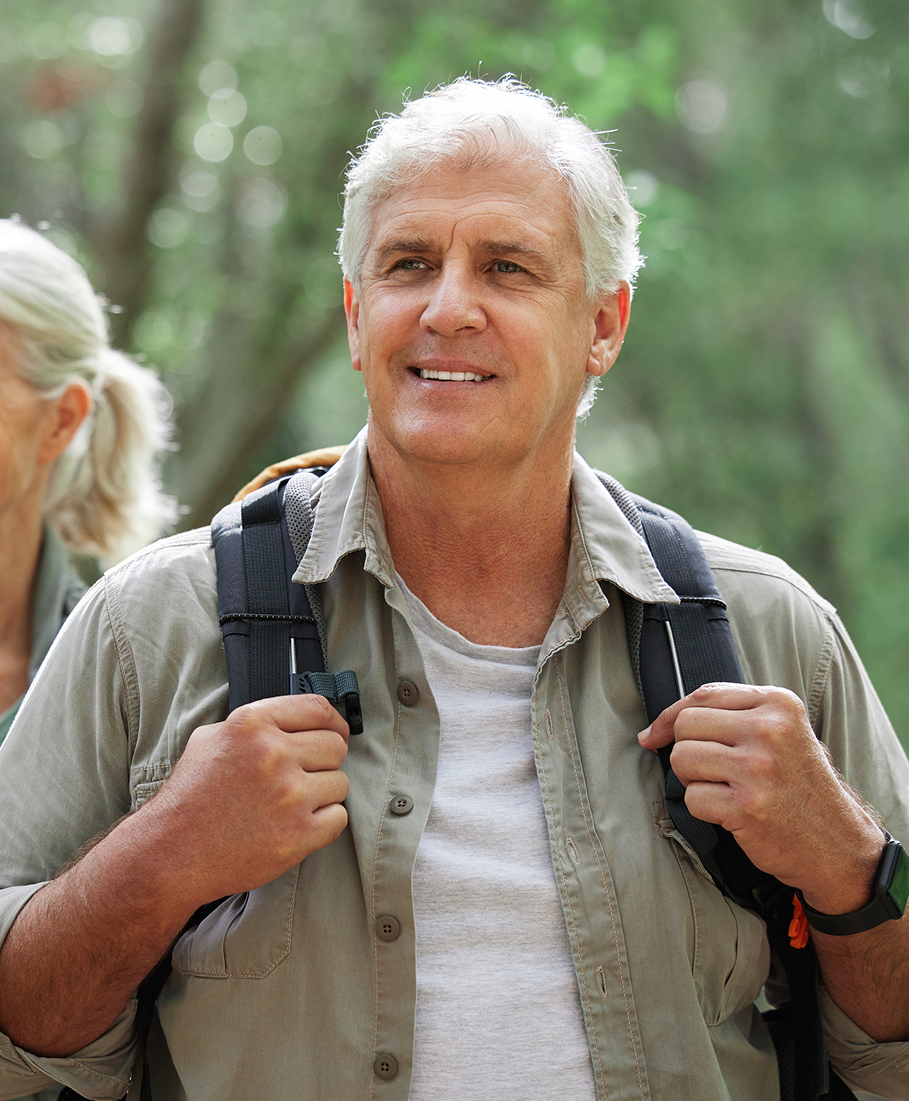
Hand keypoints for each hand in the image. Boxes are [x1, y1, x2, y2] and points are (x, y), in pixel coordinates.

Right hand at [142, 693, 350, 907]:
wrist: (170, 853)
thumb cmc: (189, 797)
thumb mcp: (211, 739)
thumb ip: (255, 724)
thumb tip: (295, 720)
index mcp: (252, 725)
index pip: (318, 709)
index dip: (334, 723)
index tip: (336, 733)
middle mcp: (273, 754)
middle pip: (335, 746)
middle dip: (324, 761)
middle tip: (303, 777)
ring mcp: (289, 795)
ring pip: (340, 783)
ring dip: (323, 794)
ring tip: (292, 805)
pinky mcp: (298, 834)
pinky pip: (338, 818)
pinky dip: (324, 823)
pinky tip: (297, 825)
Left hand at [639, 683, 883, 911]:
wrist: (837, 843)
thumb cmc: (797, 784)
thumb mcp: (781, 733)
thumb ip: (732, 715)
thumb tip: (655, 727)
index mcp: (778, 704)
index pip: (703, 695)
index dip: (670, 716)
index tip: (653, 734)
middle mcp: (770, 730)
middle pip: (686, 725)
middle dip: (686, 750)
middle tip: (711, 771)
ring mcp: (758, 768)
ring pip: (682, 758)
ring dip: (691, 779)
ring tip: (721, 789)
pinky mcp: (747, 806)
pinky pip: (692, 798)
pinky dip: (702, 809)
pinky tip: (731, 813)